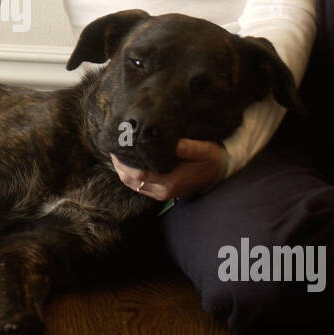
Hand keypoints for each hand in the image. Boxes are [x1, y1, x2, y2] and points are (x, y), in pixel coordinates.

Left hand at [110, 139, 225, 201]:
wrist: (221, 174)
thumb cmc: (211, 159)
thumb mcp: (202, 150)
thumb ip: (184, 147)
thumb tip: (163, 140)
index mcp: (169, 181)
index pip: (138, 173)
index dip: (124, 162)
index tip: (117, 147)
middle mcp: (162, 191)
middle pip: (131, 180)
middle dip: (119, 166)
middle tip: (112, 149)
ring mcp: (161, 194)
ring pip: (134, 185)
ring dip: (123, 171)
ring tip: (117, 155)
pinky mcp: (162, 192)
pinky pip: (140, 186)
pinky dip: (130, 175)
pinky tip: (128, 163)